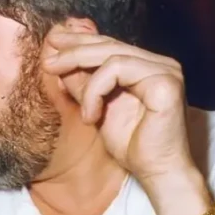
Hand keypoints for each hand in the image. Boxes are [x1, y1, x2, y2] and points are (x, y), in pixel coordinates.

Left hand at [42, 31, 195, 186]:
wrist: (155, 172)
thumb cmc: (131, 145)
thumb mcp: (95, 108)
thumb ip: (82, 84)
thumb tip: (57, 61)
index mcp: (146, 67)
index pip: (108, 45)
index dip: (78, 43)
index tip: (51, 45)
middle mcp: (160, 64)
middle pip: (109, 45)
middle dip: (73, 50)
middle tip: (48, 61)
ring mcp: (165, 71)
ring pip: (111, 55)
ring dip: (85, 80)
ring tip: (76, 106)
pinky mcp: (166, 83)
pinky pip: (118, 70)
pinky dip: (96, 90)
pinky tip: (90, 115)